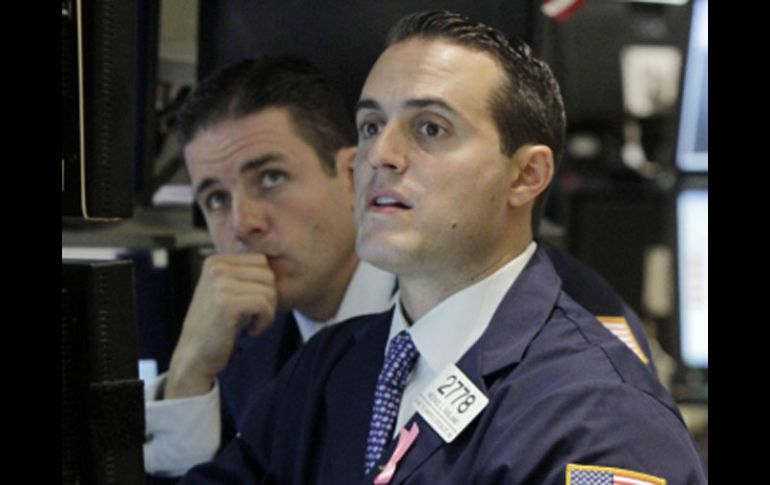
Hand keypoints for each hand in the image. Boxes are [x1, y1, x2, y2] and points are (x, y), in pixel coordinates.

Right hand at [164, 253, 276, 398]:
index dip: (265, 284)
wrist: (195, 355)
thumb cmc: (215, 325)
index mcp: (215, 262)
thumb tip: (273, 259)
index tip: (253, 303)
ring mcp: (220, 285)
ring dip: (268, 311)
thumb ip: (242, 274)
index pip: (261, 260)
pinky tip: (252, 330)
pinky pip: (264, 305)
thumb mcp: (224, 291)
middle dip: (270, 297)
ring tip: (253, 323)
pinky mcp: (226, 304)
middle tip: (257, 316)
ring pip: (269, 290)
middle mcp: (215, 268)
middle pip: (268, 274)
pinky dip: (265, 321)